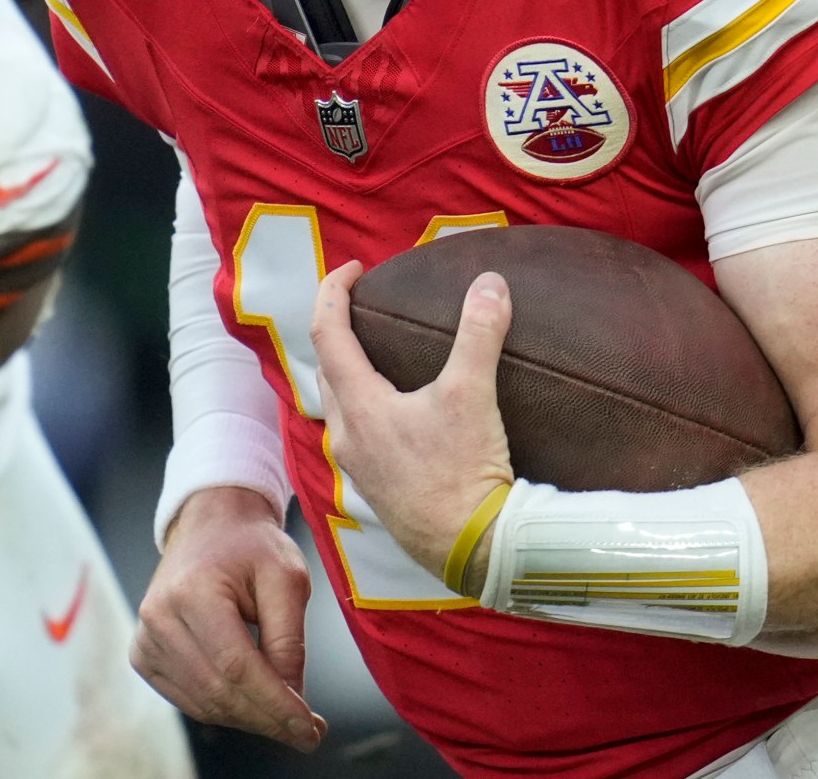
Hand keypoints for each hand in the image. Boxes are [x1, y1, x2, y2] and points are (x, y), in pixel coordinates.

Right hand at [131, 486, 325, 751]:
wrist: (210, 526)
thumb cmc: (251, 546)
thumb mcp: (287, 578)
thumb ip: (289, 640)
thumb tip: (292, 697)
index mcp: (192, 592)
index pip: (236, 667)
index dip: (275, 704)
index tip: (309, 729)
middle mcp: (159, 618)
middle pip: (219, 691)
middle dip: (267, 719)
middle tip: (307, 733)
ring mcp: (146, 639)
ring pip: (204, 703)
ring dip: (248, 718)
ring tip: (287, 719)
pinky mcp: (143, 655)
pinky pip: (188, 699)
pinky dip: (224, 709)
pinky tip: (254, 704)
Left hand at [309, 262, 515, 584]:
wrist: (471, 548)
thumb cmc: (463, 474)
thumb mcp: (473, 395)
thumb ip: (480, 334)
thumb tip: (490, 285)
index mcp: (360, 406)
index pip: (327, 334)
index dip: (333, 292)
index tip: (354, 269)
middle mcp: (347, 436)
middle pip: (328, 369)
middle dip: (337, 331)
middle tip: (364, 306)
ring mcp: (358, 466)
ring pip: (340, 406)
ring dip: (350, 373)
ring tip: (379, 355)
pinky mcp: (377, 488)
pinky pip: (357, 434)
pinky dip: (366, 407)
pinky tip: (397, 412)